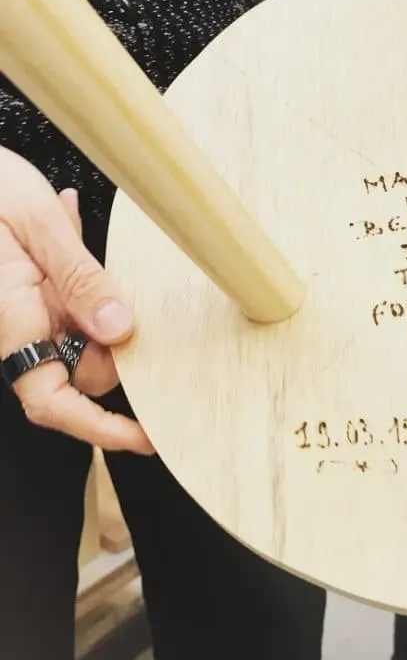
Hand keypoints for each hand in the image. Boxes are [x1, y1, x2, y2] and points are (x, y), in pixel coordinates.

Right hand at [0, 147, 152, 453]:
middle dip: (117, 347)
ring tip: (82, 237)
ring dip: (104, 302)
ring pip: (82, 332)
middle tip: (141, 303)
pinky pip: (72, 299)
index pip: (50, 399)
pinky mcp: (33, 288)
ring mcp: (26, 307)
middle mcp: (19, 324)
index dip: (97, 427)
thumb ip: (80, 277)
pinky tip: (70, 222)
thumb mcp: (36, 223)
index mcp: (11, 319)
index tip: (142, 438)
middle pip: (80, 367)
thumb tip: (121, 330)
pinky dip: (87, 274)